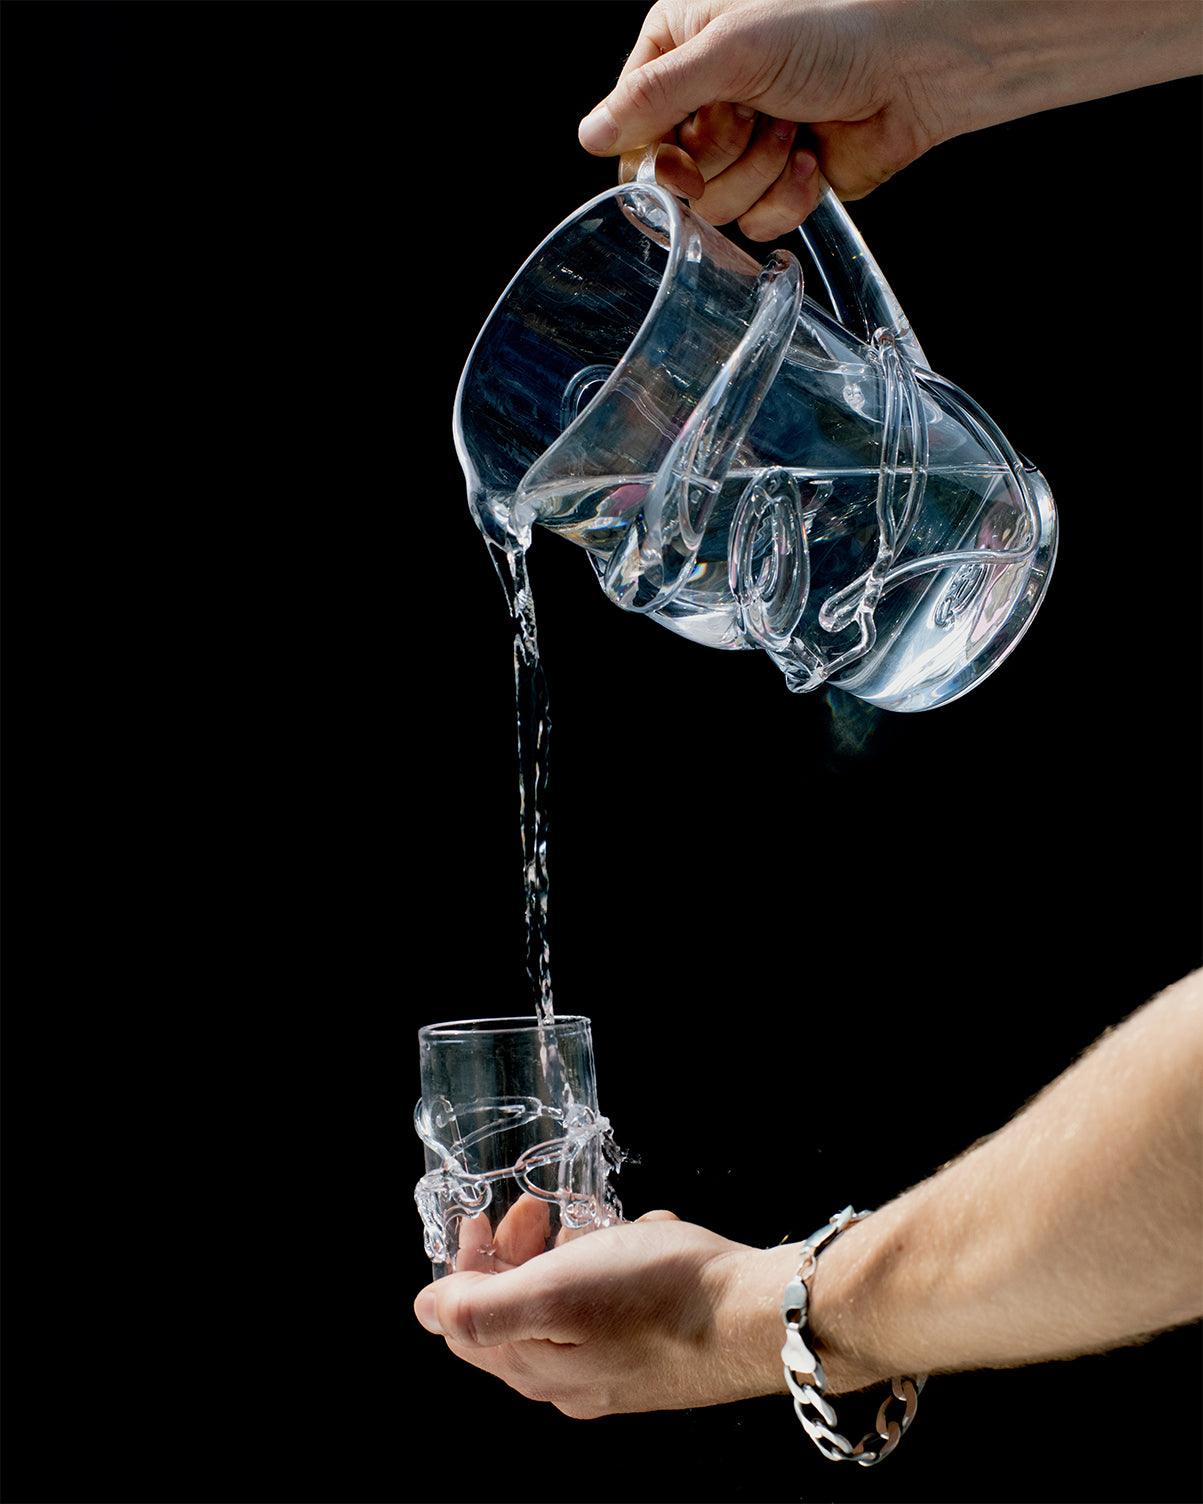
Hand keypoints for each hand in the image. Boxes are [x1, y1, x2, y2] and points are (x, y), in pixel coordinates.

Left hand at [413, 1209, 794, 1417]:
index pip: (466, 1323)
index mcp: (536, 1366)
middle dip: (514, 1255)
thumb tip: (426, 1310)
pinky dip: (611, 1265)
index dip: (464, 1266)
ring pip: (564, 1305)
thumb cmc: (659, 1297)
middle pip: (514, 1313)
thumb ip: (483, 1306)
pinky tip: (636, 1241)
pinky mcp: (652, 1351)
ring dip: (564, 1256)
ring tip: (589, 1222)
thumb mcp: (557, 1291)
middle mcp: (571, 1378)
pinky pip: (611, 1304)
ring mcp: (615, 1368)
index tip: (484, 1218)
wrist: (757, 1316)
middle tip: (535, 1210)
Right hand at [580, 0, 1202, 236]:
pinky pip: (756, 224)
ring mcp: (741, 147)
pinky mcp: (777, 186)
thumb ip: (653, 98)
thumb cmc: (833, 30)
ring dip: (761, 172)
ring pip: (716, 207)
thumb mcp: (729, 51)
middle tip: (760, 117)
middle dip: (723, 158)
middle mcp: (702, 101)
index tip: (682, 162)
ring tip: (796, 127)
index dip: (656, 160)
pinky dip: (788, 197)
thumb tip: (589, 137)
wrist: (915, 65)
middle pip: (671, 180)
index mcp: (675, 51)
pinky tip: (813, 158)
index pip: (629, 133)